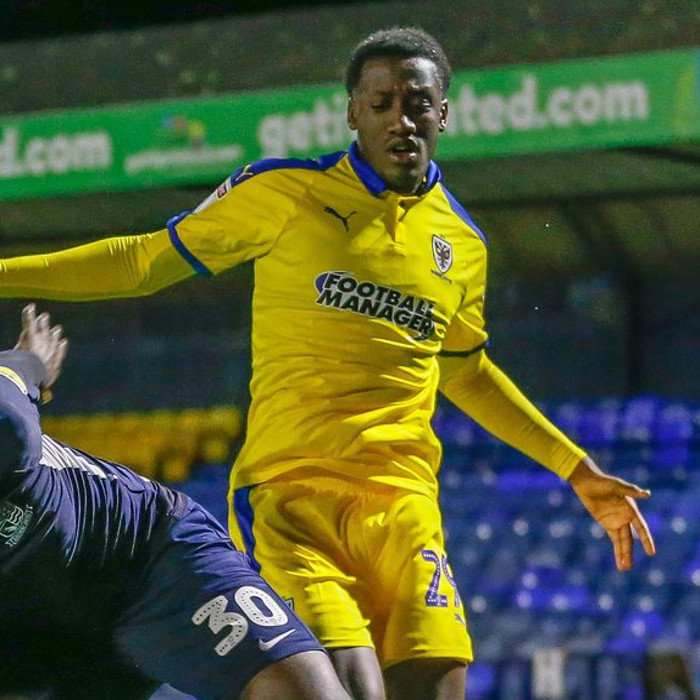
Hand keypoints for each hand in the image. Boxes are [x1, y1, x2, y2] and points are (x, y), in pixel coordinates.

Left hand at [14, 304, 68, 399]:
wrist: (33, 373)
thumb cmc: (37, 381)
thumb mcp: (42, 388)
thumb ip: (43, 391)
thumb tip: (46, 397)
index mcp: (53, 362)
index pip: (58, 353)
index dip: (60, 347)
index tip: (62, 342)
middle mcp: (50, 349)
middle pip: (53, 339)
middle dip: (54, 333)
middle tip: (57, 328)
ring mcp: (41, 341)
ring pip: (43, 330)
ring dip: (44, 323)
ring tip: (44, 316)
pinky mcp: (31, 335)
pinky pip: (29, 322)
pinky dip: (29, 314)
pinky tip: (30, 307)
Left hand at [569, 456, 655, 570]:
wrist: (587, 482)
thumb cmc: (603, 481)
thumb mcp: (616, 486)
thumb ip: (631, 491)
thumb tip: (647, 493)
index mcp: (631, 509)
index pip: (641, 528)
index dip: (646, 540)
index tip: (651, 552)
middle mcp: (625, 517)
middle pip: (629, 539)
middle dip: (629, 553)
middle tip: (629, 567)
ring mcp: (616, 521)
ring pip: (621, 541)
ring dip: (623, 554)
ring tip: (624, 568)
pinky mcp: (606, 523)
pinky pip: (613, 538)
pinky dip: (616, 549)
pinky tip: (618, 559)